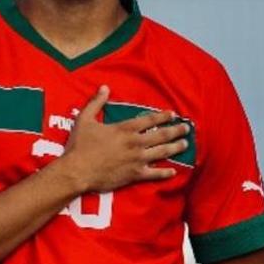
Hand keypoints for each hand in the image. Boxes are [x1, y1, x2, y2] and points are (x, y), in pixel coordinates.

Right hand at [59, 88, 189, 195]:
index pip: (149, 119)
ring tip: (185, 144)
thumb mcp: (84, 119)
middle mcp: (135, 143)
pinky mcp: (134, 175)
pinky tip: (173, 172)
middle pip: (161, 135)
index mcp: (125, 129)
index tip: (173, 114)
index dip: (163, 116)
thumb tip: (104, 88)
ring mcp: (137, 159)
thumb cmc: (79, 146)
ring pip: (162, 152)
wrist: (77, 171)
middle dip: (176, 131)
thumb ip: (96, 102)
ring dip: (175, 148)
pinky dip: (164, 173)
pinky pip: (154, 174)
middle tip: (186, 129)